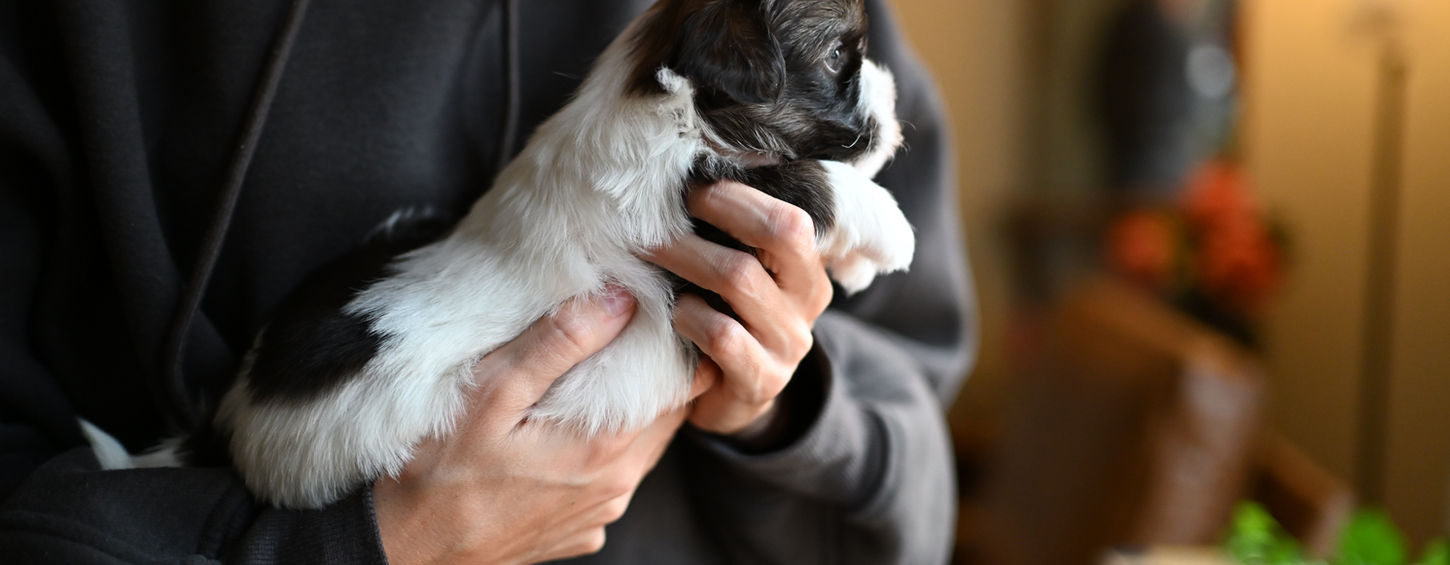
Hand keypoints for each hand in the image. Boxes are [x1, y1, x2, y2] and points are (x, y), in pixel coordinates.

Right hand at [374, 287, 708, 564]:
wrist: (401, 550)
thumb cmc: (436, 470)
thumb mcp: (491, 392)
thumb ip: (558, 344)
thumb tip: (620, 299)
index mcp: (606, 449)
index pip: (684, 388)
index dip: (678, 348)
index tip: (659, 317)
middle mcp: (616, 488)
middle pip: (666, 417)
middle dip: (655, 376)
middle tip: (626, 335)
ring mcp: (600, 515)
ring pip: (640, 449)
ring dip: (627, 414)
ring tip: (593, 377)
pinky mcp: (579, 532)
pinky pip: (610, 480)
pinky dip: (601, 452)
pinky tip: (561, 431)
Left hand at [645, 181, 832, 439]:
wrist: (730, 399)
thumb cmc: (726, 320)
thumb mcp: (740, 277)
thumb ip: (731, 238)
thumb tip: (684, 177)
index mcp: (807, 268)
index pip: (791, 216)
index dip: (739, 196)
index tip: (689, 186)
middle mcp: (808, 300)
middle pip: (780, 233)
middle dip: (719, 211)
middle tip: (664, 212)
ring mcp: (788, 343)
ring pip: (741, 279)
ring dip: (686, 257)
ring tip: (648, 251)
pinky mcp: (762, 380)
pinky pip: (723, 334)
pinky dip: (689, 314)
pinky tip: (671, 311)